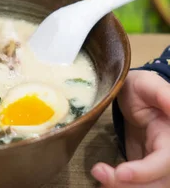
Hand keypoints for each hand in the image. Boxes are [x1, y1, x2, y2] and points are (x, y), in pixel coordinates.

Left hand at [92, 69, 169, 186]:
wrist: (134, 98)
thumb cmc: (142, 88)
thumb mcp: (149, 84)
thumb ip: (162, 93)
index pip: (165, 162)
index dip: (145, 172)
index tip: (121, 173)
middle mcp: (169, 156)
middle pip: (157, 183)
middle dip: (129, 184)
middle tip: (100, 172)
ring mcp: (159, 167)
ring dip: (122, 187)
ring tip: (99, 174)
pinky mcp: (147, 173)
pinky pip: (137, 185)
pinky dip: (120, 185)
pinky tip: (104, 180)